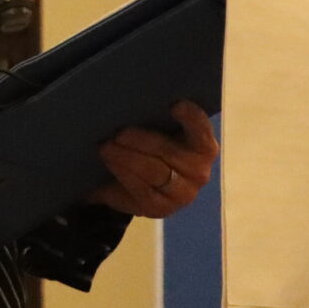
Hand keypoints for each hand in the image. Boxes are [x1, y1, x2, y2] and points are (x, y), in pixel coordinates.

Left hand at [89, 100, 217, 219]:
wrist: (135, 184)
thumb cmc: (149, 148)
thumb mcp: (155, 131)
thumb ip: (154, 118)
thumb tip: (133, 98)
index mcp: (202, 145)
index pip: (201, 130)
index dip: (191, 118)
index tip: (175, 105)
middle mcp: (199, 171)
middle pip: (169, 151)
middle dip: (141, 140)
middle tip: (118, 132)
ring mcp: (182, 194)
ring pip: (154, 172)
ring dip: (126, 157)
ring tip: (106, 147)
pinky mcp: (162, 209)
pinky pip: (142, 190)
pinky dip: (124, 174)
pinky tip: (110, 163)